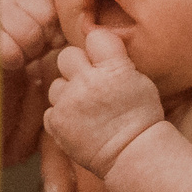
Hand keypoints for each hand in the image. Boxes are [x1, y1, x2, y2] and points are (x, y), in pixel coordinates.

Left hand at [44, 28, 165, 177]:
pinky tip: (79, 122)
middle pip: (68, 55)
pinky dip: (62, 115)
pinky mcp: (57, 122)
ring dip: (67, 93)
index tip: (103, 59)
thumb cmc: (140, 117)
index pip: (95, 37)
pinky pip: (51, 108)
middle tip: (90, 82)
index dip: (98, 48)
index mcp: (113, 68)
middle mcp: (87, 83)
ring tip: (85, 107)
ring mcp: (69, 103)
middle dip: (77, 66)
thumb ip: (117, 60)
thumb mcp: (139, 80)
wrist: (132, 153)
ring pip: (56, 84)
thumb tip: (98, 42)